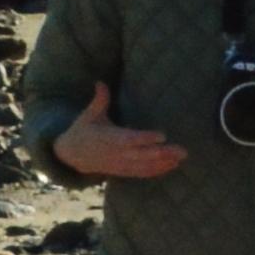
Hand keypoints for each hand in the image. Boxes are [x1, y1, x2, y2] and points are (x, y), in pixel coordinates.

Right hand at [56, 84, 186, 181]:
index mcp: (108, 138)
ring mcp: (120, 164)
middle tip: (182, 150)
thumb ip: (99, 99)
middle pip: (142, 155)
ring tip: (181, 158)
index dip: (146, 138)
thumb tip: (100, 82)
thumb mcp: (89, 114)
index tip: (162, 135)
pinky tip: (172, 166)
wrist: (72, 155)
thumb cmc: (83, 130)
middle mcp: (116, 153)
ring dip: (163, 163)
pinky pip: (142, 173)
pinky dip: (157, 171)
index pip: (130, 139)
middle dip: (162, 153)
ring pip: (144, 166)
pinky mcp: (123, 171)